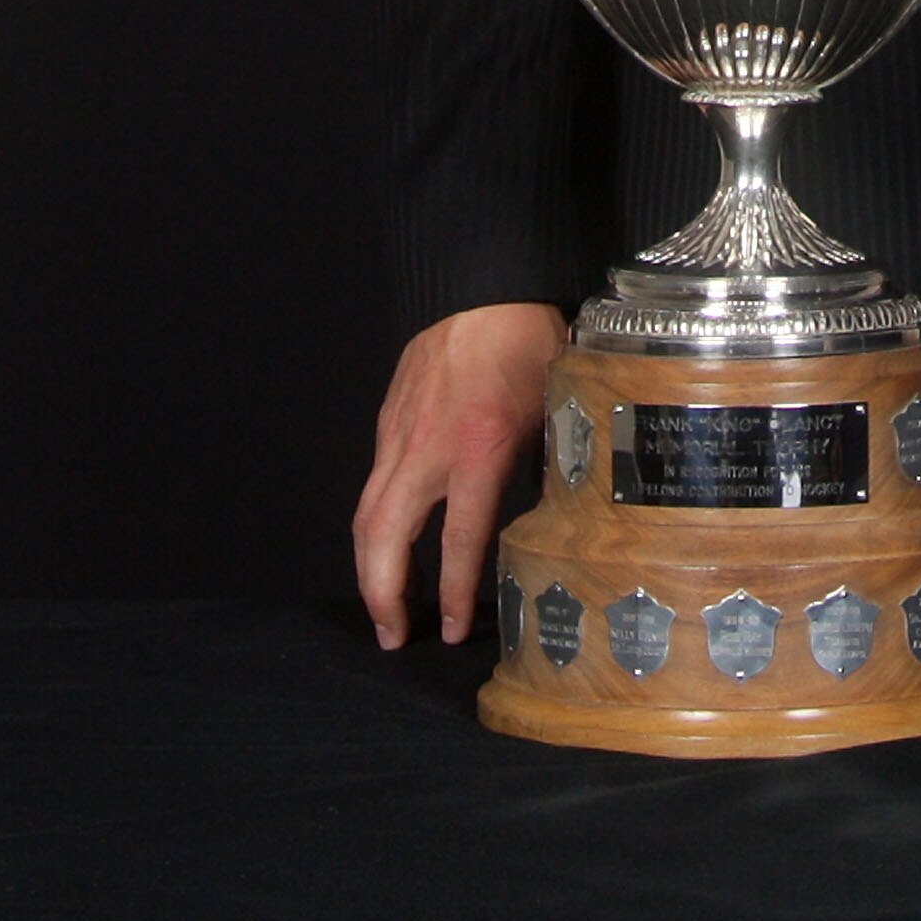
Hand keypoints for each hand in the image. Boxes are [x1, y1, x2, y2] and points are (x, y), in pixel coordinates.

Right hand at [352, 301, 566, 648]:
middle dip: (383, 595)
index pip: (456, 541)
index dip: (452, 594)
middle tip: (394, 635)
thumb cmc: (529, 344)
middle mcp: (427, 449)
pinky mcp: (388, 421)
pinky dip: (375, 524)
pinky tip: (393, 542)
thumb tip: (550, 520)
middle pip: (384, 538)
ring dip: (371, 566)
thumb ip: (543, 469)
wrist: (487, 284)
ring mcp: (400, 433)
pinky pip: (372, 483)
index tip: (450, 631)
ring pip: (367, 514)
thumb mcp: (554, 410)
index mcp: (477, 449)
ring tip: (389, 604)